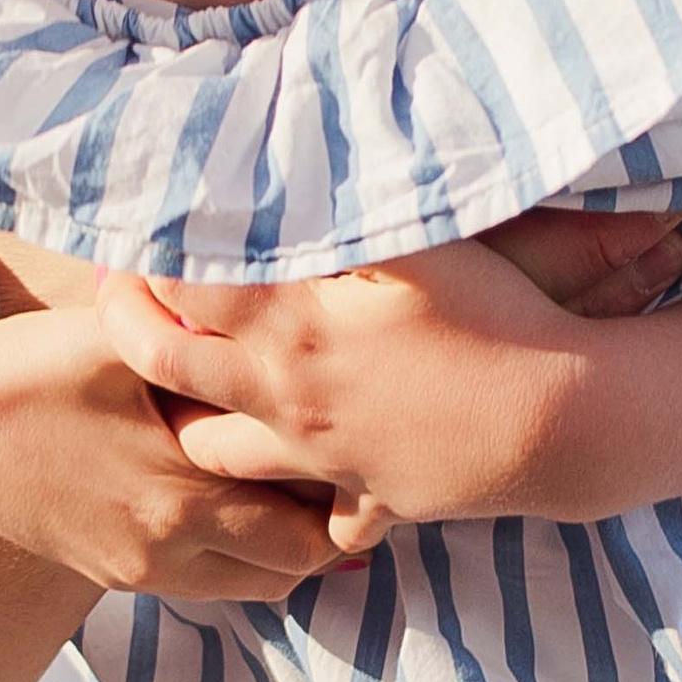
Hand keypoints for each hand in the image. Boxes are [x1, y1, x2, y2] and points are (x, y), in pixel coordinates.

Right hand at [0, 291, 351, 600]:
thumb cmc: (34, 362)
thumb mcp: (124, 338)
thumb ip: (202, 331)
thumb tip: (274, 306)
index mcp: (188, 492)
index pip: (313, 526)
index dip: (351, 494)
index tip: (369, 452)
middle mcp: (170, 546)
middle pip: (293, 567)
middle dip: (330, 530)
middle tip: (352, 478)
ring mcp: (137, 568)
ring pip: (248, 585)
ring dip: (281, 548)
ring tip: (306, 495)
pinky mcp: (107, 573)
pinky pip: (198, 583)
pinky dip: (233, 554)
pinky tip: (236, 506)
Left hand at [95, 209, 681, 546]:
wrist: (564, 418)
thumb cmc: (494, 312)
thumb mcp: (411, 240)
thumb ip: (336, 206)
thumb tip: (270, 169)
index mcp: (292, 328)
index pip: (181, 289)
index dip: (144, 257)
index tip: (127, 234)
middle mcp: (288, 398)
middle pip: (168, 371)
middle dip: (129, 332)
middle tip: (116, 302)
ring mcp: (325, 457)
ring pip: (214, 456)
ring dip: (185, 423)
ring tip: (180, 392)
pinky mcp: (372, 498)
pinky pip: (312, 513)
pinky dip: (294, 501)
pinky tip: (293, 476)